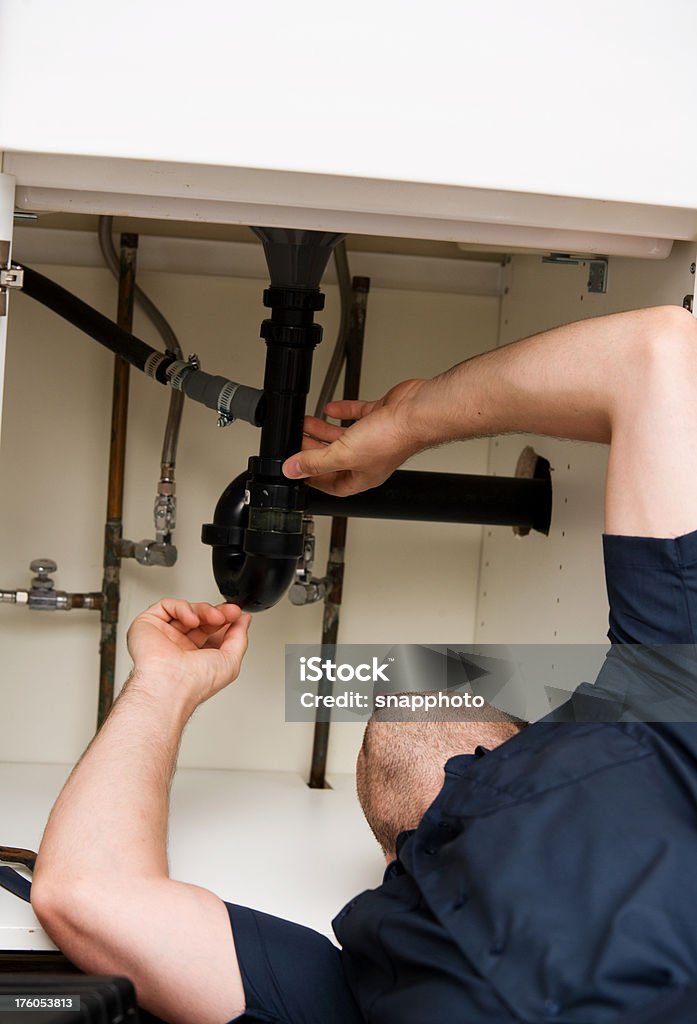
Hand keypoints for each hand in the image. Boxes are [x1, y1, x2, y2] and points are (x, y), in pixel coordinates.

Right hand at [126, 599, 250, 711]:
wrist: (170, 685)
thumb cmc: (194, 684)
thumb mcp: (230, 661)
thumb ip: (239, 638)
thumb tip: (244, 621)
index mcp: (196, 657)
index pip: (211, 631)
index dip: (225, 620)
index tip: (236, 614)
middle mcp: (179, 647)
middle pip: (200, 618)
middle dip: (218, 613)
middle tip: (229, 613)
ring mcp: (164, 636)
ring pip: (186, 610)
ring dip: (204, 610)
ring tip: (214, 618)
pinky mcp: (148, 625)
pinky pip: (167, 606)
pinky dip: (182, 608)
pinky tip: (192, 619)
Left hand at [282, 378, 429, 495]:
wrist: (415, 412)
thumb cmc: (392, 439)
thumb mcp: (343, 454)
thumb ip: (315, 461)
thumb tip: (292, 470)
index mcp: (363, 476)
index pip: (333, 485)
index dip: (314, 479)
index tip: (298, 470)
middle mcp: (370, 459)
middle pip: (335, 459)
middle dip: (314, 450)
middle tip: (298, 441)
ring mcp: (375, 437)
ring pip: (343, 437)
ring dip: (323, 430)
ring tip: (306, 423)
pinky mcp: (379, 416)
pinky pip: (356, 415)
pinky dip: (342, 411)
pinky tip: (330, 408)